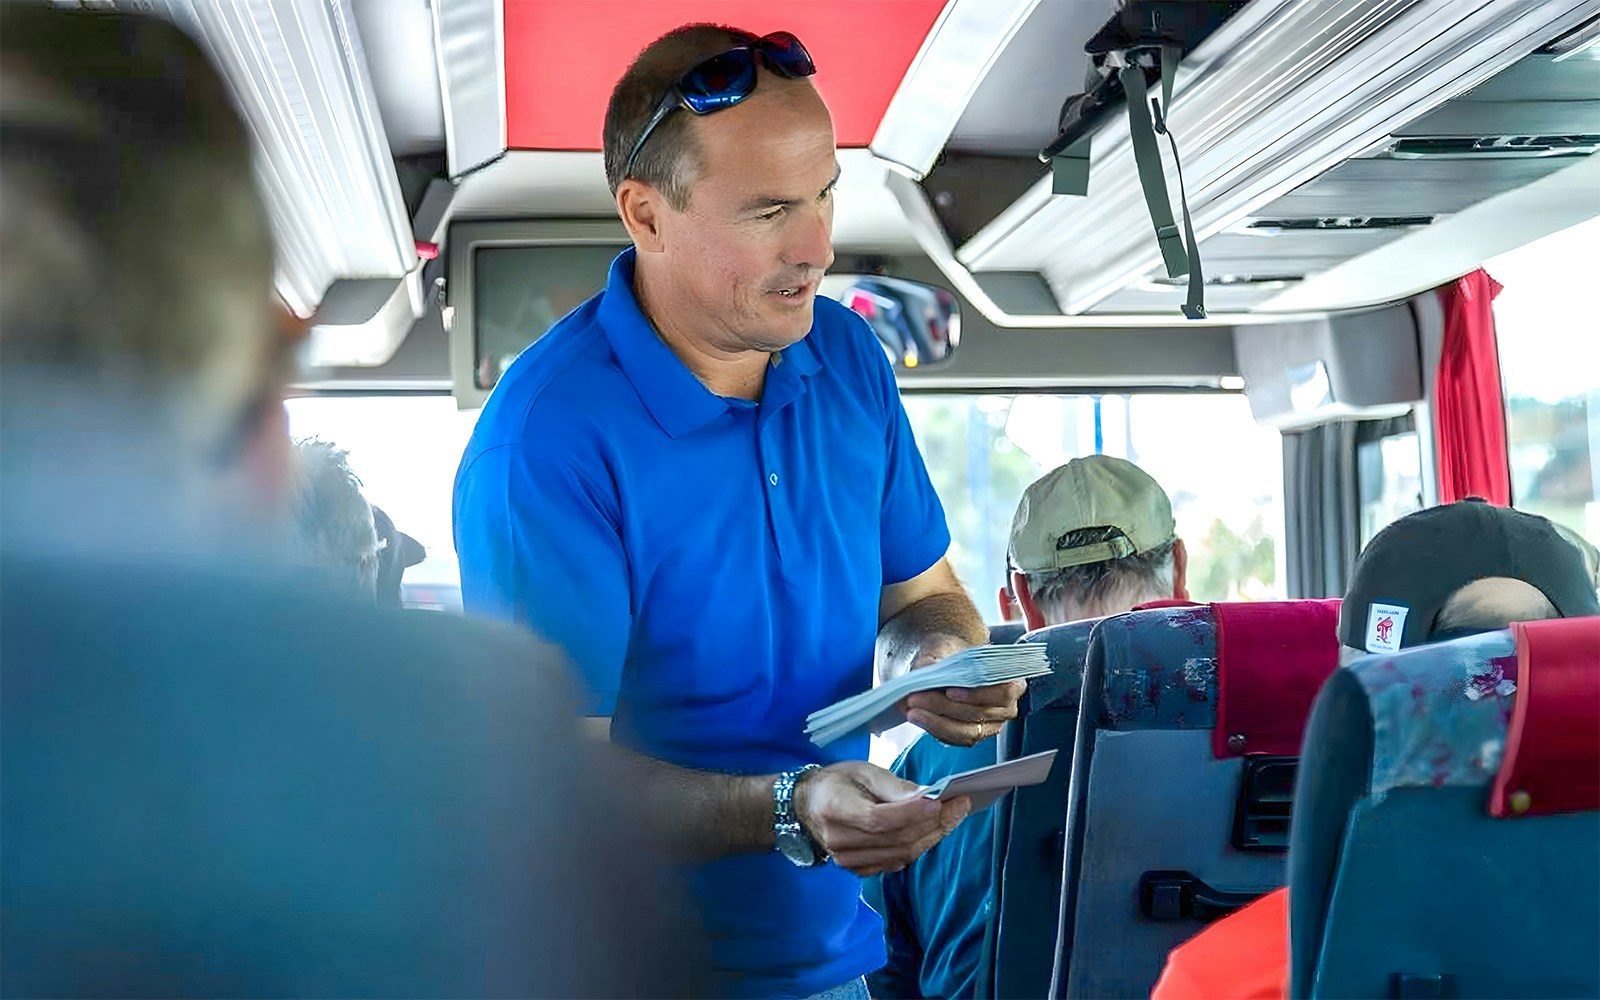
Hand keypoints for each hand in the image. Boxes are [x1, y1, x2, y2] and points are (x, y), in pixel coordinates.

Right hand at [795, 761, 969, 876]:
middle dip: (933, 823)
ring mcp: (847, 859)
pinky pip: (895, 863)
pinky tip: (932, 832)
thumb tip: (927, 797)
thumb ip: (894, 786)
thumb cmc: (838, 782)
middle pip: (895, 839)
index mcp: (835, 809)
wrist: (808, 806)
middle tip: (961, 805)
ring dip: (931, 836)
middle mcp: (839, 840)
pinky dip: (917, 848)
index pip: (879, 819)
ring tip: (953, 816)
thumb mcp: (863, 771)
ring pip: (900, 854)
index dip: (911, 813)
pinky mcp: (856, 869)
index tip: (941, 801)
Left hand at [898, 637, 1025, 747]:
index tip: (949, 691)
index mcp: (1011, 680)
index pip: (1003, 692)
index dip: (977, 694)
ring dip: (936, 722)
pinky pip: (956, 739)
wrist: (944, 663)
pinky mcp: (973, 735)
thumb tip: (929, 673)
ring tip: (913, 710)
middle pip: (980, 714)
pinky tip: (918, 717)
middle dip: (945, 707)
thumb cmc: (952, 655)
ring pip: (967, 732)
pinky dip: (935, 728)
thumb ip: (940, 661)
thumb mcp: (944, 650)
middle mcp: (1007, 706)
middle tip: (916, 697)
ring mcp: (992, 724)